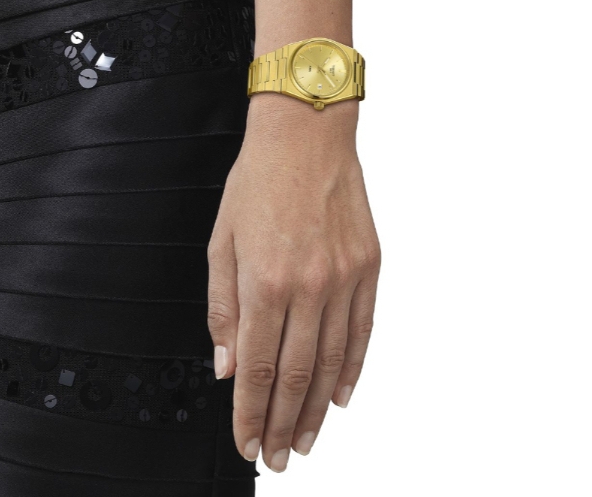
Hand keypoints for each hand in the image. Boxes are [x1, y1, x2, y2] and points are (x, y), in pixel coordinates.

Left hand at [207, 94, 380, 472]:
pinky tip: (340, 397)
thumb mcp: (221, 242)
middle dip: (281, 424)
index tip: (246, 443)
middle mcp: (309, 286)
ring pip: (332, 361)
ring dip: (317, 409)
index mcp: (265, 281)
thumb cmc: (258, 183)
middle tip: (276, 457)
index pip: (255, 368)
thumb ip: (223, 308)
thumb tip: (225, 365)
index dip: (249, 413)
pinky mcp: (369, 267)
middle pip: (296, 375)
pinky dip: (352, 369)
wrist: (308, 135)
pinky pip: (363, 330)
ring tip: (305, 440)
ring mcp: (344, 278)